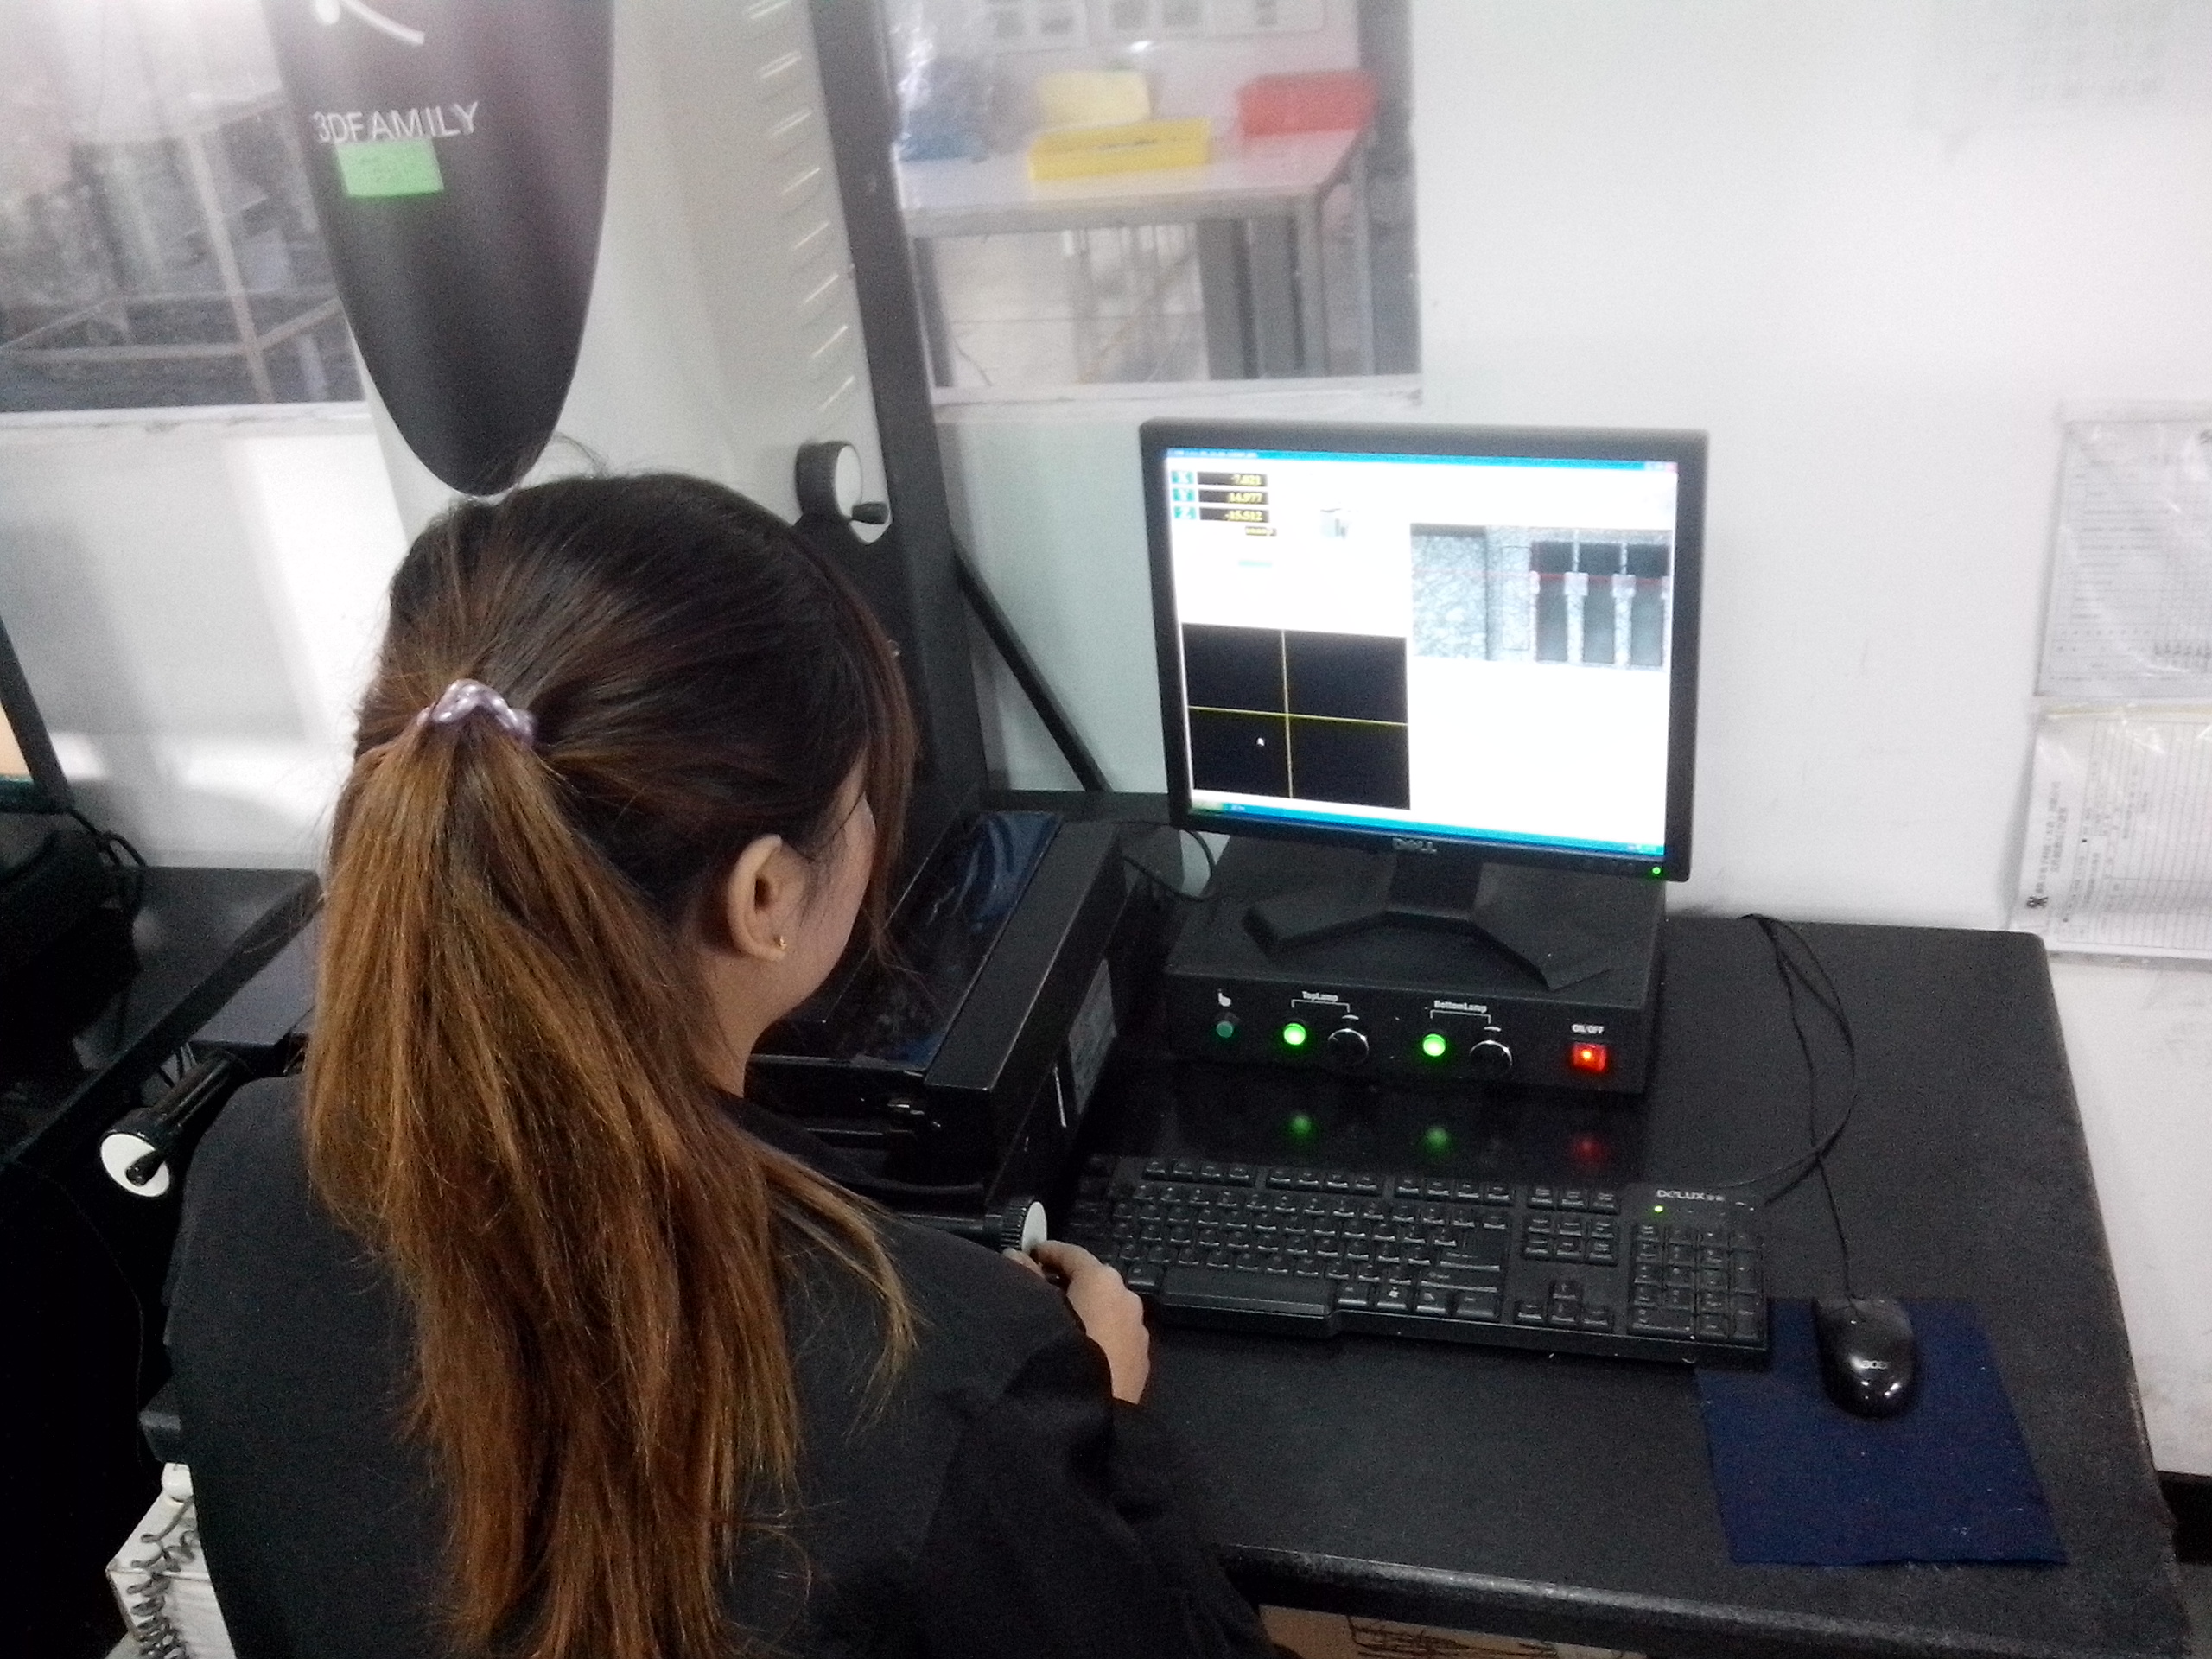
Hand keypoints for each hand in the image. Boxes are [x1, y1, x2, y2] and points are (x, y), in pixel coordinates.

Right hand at [1006, 1239, 1151, 1402]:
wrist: (1090, 1416)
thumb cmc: (1058, 1352)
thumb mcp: (1034, 1309)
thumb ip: (1025, 1277)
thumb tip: (1017, 1256)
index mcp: (1104, 1280)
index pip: (1074, 1254)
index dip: (1049, 1252)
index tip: (1030, 1254)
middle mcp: (1128, 1299)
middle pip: (1094, 1281)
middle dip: (1068, 1283)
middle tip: (1037, 1289)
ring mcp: (1138, 1332)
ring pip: (1107, 1310)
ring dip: (1085, 1310)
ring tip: (1056, 1324)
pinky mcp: (1141, 1362)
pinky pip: (1115, 1337)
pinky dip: (1097, 1334)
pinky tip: (1078, 1351)